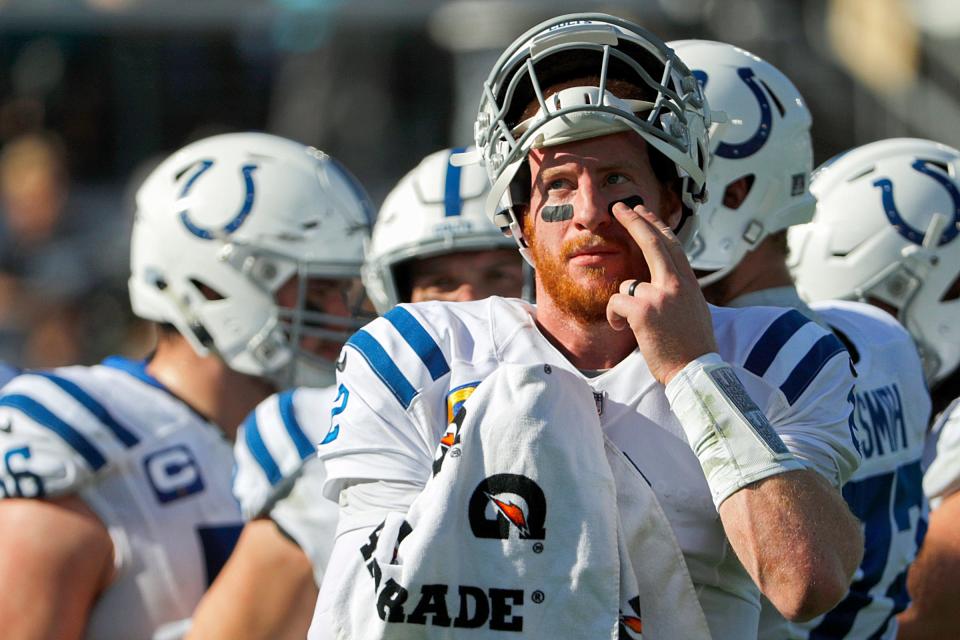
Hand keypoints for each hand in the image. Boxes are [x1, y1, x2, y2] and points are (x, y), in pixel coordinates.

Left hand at [605, 202, 716, 384]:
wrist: (696, 372)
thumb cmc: (692, 347)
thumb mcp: (694, 310)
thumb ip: (679, 291)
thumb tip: (664, 282)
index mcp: (689, 283)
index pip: (671, 244)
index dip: (656, 225)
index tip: (644, 211)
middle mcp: (676, 283)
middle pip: (652, 241)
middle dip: (633, 220)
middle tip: (619, 206)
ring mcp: (660, 295)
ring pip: (627, 283)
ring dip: (624, 304)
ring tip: (635, 326)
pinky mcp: (643, 310)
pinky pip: (616, 302)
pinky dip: (615, 317)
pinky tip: (625, 329)